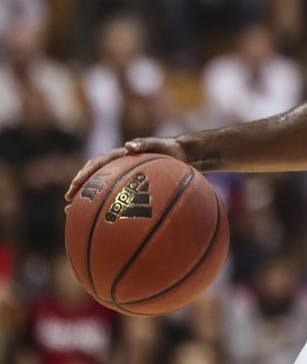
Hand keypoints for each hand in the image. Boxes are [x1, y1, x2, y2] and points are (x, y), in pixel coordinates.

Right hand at [65, 137, 185, 202]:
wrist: (180, 154)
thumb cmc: (168, 149)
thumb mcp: (158, 144)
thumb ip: (144, 143)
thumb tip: (128, 145)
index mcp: (120, 156)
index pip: (98, 164)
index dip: (85, 173)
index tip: (76, 184)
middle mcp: (118, 166)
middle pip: (93, 177)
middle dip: (79, 187)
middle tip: (68, 200)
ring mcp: (123, 177)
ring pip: (100, 188)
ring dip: (86, 198)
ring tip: (72, 212)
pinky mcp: (130, 185)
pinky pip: (114, 195)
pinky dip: (104, 205)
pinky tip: (101, 220)